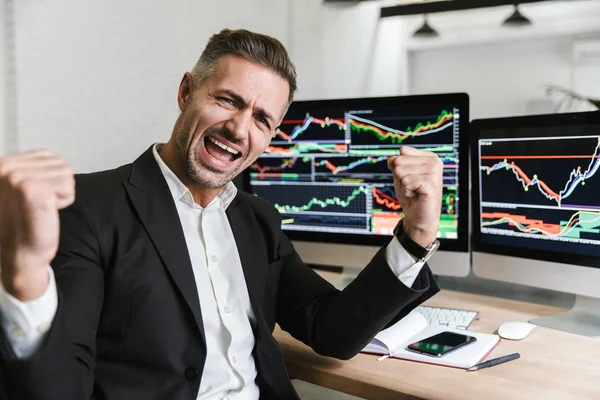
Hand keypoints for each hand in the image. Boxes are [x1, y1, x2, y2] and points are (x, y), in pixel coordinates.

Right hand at [0, 150, 74, 300]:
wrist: (19, 253)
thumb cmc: (22, 223)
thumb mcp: (19, 187)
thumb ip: (30, 169)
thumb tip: (51, 157)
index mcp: (3, 164)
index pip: (48, 156)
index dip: (50, 178)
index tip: (33, 197)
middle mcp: (7, 167)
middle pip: (60, 163)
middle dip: (58, 185)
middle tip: (39, 204)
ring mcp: (19, 178)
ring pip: (66, 174)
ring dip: (62, 192)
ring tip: (43, 207)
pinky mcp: (33, 191)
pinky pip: (68, 188)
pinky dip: (65, 201)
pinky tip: (48, 211)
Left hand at [387, 146, 442, 247]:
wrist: (418, 216)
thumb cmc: (411, 195)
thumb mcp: (401, 174)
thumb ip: (396, 162)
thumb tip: (391, 158)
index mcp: (429, 156)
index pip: (403, 151)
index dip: (399, 166)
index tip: (410, 178)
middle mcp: (434, 162)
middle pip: (399, 160)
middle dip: (400, 176)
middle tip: (412, 186)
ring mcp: (434, 172)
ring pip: (400, 171)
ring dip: (404, 185)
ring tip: (415, 191)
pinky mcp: (431, 183)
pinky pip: (405, 181)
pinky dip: (406, 191)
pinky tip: (416, 195)